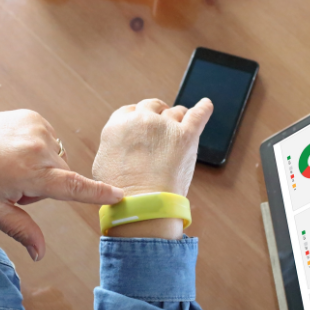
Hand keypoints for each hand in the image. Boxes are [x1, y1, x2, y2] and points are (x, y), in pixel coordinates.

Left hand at [0, 110, 123, 260]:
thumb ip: (22, 230)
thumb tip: (40, 254)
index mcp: (29, 172)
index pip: (72, 186)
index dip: (96, 193)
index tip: (119, 195)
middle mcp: (38, 146)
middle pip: (62, 177)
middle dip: (46, 185)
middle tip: (14, 184)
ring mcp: (38, 127)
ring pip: (56, 160)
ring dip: (42, 167)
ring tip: (13, 164)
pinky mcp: (35, 117)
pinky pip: (50, 142)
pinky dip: (38, 150)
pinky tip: (15, 150)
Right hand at [92, 98, 212, 238]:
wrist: (142, 205)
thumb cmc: (121, 192)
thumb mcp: (103, 164)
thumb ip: (112, 147)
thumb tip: (121, 145)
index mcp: (118, 125)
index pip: (130, 111)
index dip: (139, 116)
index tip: (144, 122)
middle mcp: (141, 120)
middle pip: (152, 106)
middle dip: (157, 113)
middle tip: (163, 123)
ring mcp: (165, 126)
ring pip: (175, 112)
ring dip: (178, 117)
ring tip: (181, 124)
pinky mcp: (186, 135)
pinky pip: (198, 114)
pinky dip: (204, 108)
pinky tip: (206, 104)